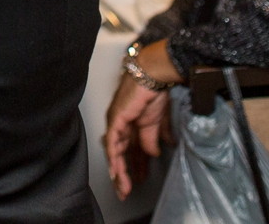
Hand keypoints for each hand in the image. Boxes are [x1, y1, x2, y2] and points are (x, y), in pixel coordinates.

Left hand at [103, 73, 170, 199]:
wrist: (153, 78)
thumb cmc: (154, 93)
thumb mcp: (155, 123)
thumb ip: (152, 139)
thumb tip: (154, 153)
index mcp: (130, 126)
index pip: (130, 151)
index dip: (134, 167)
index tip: (137, 182)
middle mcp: (120, 125)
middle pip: (120, 154)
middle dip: (123, 174)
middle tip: (125, 191)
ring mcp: (116, 123)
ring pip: (114, 152)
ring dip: (119, 172)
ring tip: (122, 188)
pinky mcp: (116, 120)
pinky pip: (112, 143)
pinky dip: (114, 158)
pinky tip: (116, 172)